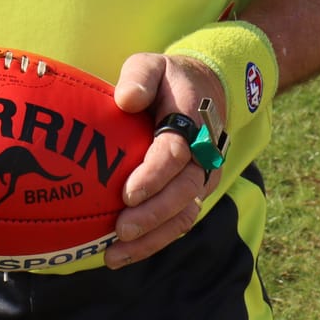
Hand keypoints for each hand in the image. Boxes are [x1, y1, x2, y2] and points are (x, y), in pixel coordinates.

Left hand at [104, 52, 228, 267]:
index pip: (175, 154)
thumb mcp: (152, 65)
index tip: (127, 193)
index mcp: (192, 124)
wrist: (205, 91)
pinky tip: (121, 254)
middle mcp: (203, 156)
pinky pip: (177, 222)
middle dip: (152, 216)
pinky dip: (153, 241)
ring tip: (114, 254)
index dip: (154, 175)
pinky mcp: (192, 194)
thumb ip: (139, 77)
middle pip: (182, 192)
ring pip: (183, 215)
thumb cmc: (167, 79)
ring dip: (152, 238)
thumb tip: (126, 99)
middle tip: (119, 231)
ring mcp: (201, 179)